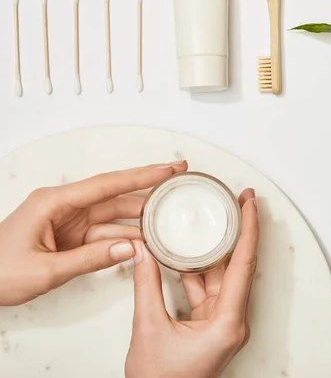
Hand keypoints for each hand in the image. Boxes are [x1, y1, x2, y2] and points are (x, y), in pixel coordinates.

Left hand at [0, 161, 187, 305]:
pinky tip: (144, 240)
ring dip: (139, 219)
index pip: (107, 184)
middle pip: (115, 195)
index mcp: (53, 203)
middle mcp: (64, 207)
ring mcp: (69, 221)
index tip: (166, 169)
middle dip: (148, 189)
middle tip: (177, 181)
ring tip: (168, 216)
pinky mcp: (71, 236)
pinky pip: (105, 232)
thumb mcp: (46, 270)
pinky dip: (125, 237)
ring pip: (114, 215)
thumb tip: (128, 248)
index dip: (141, 176)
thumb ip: (89, 259)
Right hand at [125, 189, 258, 377]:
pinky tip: (188, 250)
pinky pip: (208, 287)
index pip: (244, 265)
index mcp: (228, 322)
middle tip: (239, 199)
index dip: (249, 230)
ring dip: (218, 248)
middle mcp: (232, 319)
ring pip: (222, 275)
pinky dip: (198, 268)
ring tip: (215, 217)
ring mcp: (223, 321)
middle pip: (240, 265)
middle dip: (240, 230)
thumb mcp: (149, 329)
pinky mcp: (211, 322)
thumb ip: (146, 286)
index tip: (250, 204)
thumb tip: (142, 252)